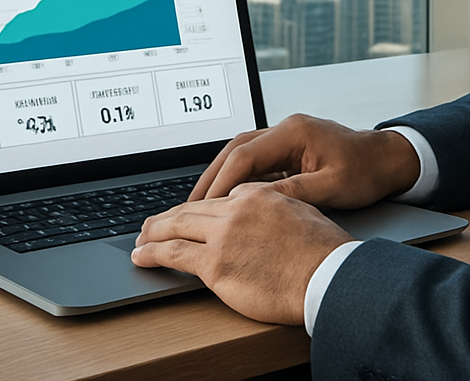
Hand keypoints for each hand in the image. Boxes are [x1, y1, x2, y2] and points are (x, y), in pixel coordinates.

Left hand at [131, 183, 351, 324]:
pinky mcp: (216, 265)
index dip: (199, 209)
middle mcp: (236, 209)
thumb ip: (275, 207)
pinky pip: (174, 255)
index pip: (219, 198)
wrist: (328, 274)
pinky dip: (153, 254)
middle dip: (167, 217)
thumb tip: (262, 214)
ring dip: (153, 233)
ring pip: (176, 228)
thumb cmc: (323, 251)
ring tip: (141, 238)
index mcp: (257, 195)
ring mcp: (224, 236)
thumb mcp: (302, 212)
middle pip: (192, 209)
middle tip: (151, 223)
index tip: (189, 217)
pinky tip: (143, 256)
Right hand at [188, 113, 420, 208]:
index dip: (223, 182)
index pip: (246, 155)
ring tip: (201, 204)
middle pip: (236, 150)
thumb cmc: (365, 170)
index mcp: (294, 132)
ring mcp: (285, 138)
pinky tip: (228, 200)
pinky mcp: (288, 149)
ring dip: (221, 177)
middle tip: (190, 205)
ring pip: (241, 153)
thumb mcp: (332, 186)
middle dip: (212, 177)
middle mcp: (285, 129)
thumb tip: (258, 203)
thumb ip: (294, 193)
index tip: (205, 206)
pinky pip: (255, 162)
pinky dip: (238, 179)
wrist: (386, 159)